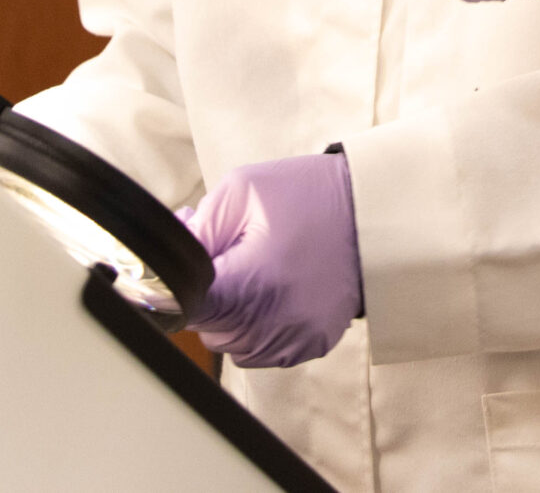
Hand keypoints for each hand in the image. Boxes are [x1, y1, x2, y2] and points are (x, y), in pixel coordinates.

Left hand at [184, 153, 360, 367]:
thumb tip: (166, 260)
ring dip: (233, 315)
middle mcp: (273, 324)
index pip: (187, 309)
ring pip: (233, 344)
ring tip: (257, 270)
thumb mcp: (241, 191)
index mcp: (251, 286)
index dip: (176, 288)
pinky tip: (278, 289)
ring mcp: (295, 339)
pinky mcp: (312, 344)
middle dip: (209, 293)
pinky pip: (265, 348)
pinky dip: (261, 325)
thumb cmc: (308, 195)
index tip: (180, 270)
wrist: (373, 212)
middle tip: (229, 253)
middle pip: (207, 329)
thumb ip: (196, 231)